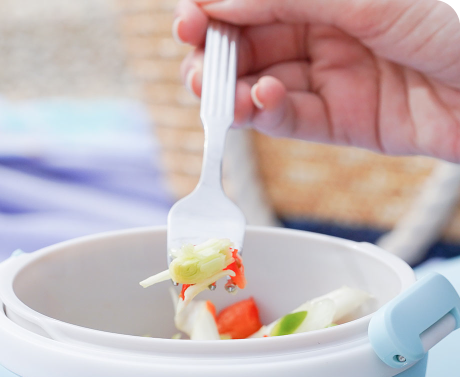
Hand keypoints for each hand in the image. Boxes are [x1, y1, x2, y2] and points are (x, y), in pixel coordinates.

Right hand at [174, 0, 459, 161]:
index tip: (189, 18)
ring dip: (232, 91)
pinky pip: (290, 118)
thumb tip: (220, 1)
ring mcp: (333, 75)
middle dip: (215, 54)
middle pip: (251, 42)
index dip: (216, 7)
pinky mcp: (343, 119)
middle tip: (194, 64)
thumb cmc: (452, 20)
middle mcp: (327, 29)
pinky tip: (257, 103)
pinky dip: (265, 114)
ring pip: (263, 82)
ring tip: (219, 96)